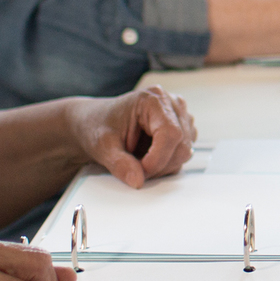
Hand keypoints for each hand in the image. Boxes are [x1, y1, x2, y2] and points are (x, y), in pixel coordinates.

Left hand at [67, 85, 196, 188]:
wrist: (94, 122)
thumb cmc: (97, 125)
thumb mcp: (102, 146)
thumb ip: (120, 164)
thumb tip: (137, 181)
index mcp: (153, 99)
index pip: (171, 133)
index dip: (158, 159)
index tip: (140, 172)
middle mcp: (171, 103)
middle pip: (182, 146)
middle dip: (159, 165)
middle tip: (134, 169)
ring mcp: (179, 115)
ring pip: (185, 152)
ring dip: (162, 165)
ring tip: (138, 159)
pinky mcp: (182, 127)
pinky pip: (183, 153)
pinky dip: (166, 162)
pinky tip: (147, 156)